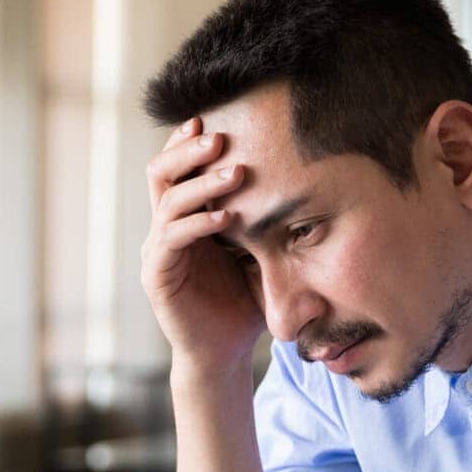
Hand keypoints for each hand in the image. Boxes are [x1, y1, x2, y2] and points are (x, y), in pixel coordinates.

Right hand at [140, 118, 265, 377]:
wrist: (224, 353)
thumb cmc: (244, 302)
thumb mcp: (262, 254)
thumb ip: (270, 223)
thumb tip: (313, 185)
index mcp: (184, 217)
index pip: (178, 167)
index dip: (189, 141)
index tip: (214, 117)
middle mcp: (164, 228)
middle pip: (162, 173)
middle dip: (189, 151)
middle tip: (220, 135)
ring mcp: (158, 251)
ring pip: (167, 201)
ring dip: (201, 183)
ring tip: (235, 173)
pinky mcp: (158, 276)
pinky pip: (171, 239)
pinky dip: (198, 223)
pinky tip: (226, 217)